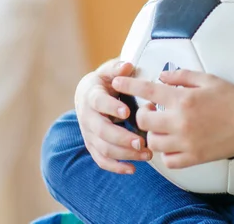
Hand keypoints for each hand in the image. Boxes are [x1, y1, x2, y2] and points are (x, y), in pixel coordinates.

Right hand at [75, 58, 152, 173]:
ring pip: (103, 148)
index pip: (99, 103)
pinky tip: (132, 169)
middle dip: (121, 138)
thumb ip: (118, 69)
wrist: (88, 95)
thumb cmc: (106, 81)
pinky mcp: (93, 145)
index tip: (127, 112)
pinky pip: (101, 160)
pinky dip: (116, 167)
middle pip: (101, 131)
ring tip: (146, 154)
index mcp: (92, 96)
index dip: (111, 108)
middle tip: (142, 142)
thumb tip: (127, 65)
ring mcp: (89, 134)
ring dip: (124, 153)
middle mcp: (87, 117)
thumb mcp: (110, 71)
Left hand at [112, 70, 233, 168]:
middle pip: (143, 121)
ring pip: (153, 142)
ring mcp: (185, 142)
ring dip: (154, 134)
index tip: (116, 84)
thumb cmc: (231, 98)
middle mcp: (180, 121)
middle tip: (152, 110)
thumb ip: (182, 76)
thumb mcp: (208, 79)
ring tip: (164, 126)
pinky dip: (167, 152)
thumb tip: (161, 78)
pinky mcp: (193, 158)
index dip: (128, 86)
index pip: (147, 91)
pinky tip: (174, 143)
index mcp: (183, 99)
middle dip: (142, 114)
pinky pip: (168, 160)